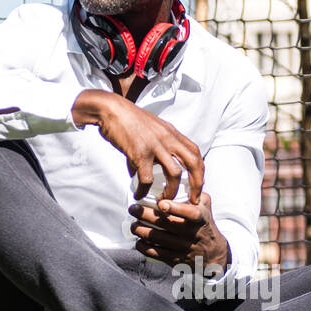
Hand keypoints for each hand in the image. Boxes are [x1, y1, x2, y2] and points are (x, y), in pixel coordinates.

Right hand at [72, 89, 203, 202]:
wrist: (111, 109)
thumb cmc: (128, 118)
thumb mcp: (150, 129)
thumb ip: (155, 147)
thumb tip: (145, 169)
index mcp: (172, 133)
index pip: (195, 153)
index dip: (200, 171)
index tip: (197, 184)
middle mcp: (168, 139)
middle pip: (193, 163)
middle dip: (197, 184)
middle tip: (193, 199)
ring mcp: (155, 146)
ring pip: (175, 174)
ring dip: (172, 191)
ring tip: (164, 201)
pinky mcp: (140, 153)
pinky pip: (147, 178)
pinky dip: (144, 190)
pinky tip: (139, 194)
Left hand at [129, 193, 228, 270]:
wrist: (213, 254)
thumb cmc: (205, 225)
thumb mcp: (206, 207)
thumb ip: (196, 193)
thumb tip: (182, 178)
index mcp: (199, 219)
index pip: (189, 213)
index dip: (175, 208)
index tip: (161, 204)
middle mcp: (190, 233)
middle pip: (164, 223)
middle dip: (144, 215)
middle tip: (133, 209)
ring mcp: (182, 247)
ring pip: (156, 238)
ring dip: (140, 230)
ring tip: (133, 225)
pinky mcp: (175, 259)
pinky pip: (155, 253)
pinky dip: (143, 246)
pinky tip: (138, 241)